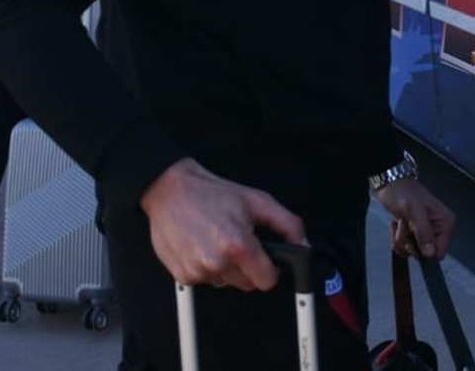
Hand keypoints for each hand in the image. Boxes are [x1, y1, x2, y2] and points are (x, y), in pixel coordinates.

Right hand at [138, 158, 305, 290]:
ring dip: (226, 267)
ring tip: (217, 240)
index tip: (265, 260)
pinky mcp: (183, 276)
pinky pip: (206, 280)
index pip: (267, 281)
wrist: (171, 191)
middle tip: (238, 242)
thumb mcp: (257, 201)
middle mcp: (217, 262)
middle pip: (247, 284)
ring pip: (226, 282)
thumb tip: (303, 244)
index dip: (270, 270)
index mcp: (238, 245)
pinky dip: (207, 267)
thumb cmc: (211, 193)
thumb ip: (287, 224)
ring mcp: (198, 271)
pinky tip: (202, 245)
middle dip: (248, 267)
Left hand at [377, 179, 454, 260]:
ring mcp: (425, 232)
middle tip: (405, 226)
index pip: (440, 251)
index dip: (424, 251)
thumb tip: (431, 253)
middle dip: (410, 243)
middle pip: (425, 254)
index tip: (413, 239)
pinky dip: (397, 238)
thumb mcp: (414, 210)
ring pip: (413, 251)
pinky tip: (396, 224)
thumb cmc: (403, 192)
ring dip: (401, 240)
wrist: (389, 183)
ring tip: (400, 222)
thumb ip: (423, 232)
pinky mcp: (414, 233)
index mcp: (445, 222)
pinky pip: (406, 247)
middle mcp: (438, 229)